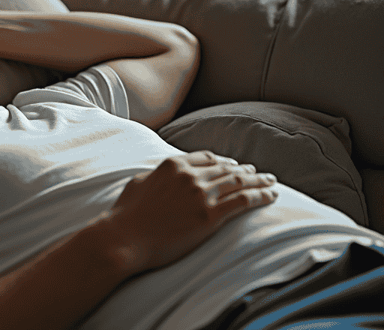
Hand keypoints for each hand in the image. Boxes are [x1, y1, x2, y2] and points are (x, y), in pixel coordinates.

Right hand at [107, 151, 277, 272]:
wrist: (125, 238)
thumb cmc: (126, 215)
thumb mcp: (139, 183)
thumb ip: (157, 175)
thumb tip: (162, 175)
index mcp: (173, 164)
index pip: (207, 158)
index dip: (224, 161)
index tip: (234, 165)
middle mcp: (190, 175)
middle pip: (227, 169)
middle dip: (246, 170)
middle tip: (260, 173)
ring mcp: (201, 195)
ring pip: (239, 182)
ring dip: (259, 181)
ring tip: (271, 182)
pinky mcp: (210, 216)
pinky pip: (244, 201)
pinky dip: (261, 196)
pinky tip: (271, 196)